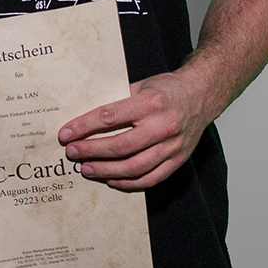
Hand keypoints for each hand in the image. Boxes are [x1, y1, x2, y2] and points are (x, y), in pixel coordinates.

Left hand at [56, 71, 213, 191]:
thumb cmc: (167, 89)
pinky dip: (128, 183)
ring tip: (86, 169)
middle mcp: (163, 125)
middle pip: (120, 146)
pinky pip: (151, 179)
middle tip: (72, 153)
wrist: (201, 95)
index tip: (65, 134)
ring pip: (134, 167)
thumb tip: (84, 118)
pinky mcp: (178, 160)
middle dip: (91, 151)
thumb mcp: (141, 85)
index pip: (109, 117)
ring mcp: (173, 146)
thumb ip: (117, 101)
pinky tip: (111, 180)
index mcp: (151, 102)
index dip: (84, 127)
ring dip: (106, 171)